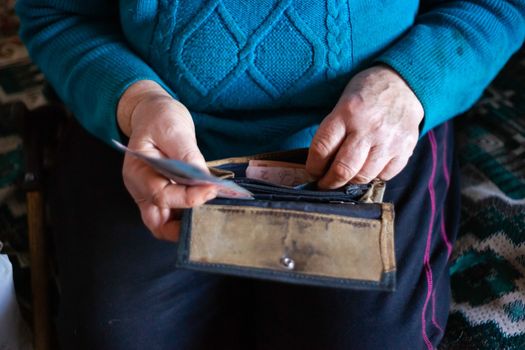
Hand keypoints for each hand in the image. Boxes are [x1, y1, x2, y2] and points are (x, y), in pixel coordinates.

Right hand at [117, 80, 216, 240]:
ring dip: (186, 225)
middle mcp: (140, 189)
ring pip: (164, 226)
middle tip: (212, 211)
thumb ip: (188, 156)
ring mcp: (149, 196)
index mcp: (137, 171)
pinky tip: (206, 206)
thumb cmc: (161, 119)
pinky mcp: (163, 196)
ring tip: (211, 213)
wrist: (155, 115)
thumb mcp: (175, 130)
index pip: (161, 195)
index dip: (189, 197)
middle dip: (184, 224)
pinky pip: (173, 217)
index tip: (212, 188)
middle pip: (158, 224)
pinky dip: (189, 217)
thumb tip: (204, 180)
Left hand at [306, 65, 423, 188]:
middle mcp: (368, 128)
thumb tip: (320, 164)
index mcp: (347, 113)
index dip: (313, 167)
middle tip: (324, 184)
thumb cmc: (366, 94)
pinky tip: (367, 169)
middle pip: (343, 170)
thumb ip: (332, 132)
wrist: (404, 83)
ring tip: (344, 179)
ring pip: (363, 177)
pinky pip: (384, 176)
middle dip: (328, 183)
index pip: (322, 150)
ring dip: (350, 183)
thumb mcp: (342, 103)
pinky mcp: (405, 149)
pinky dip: (373, 177)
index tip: (312, 172)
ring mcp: (389, 140)